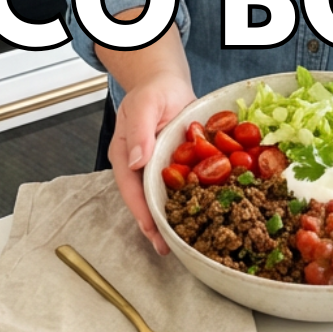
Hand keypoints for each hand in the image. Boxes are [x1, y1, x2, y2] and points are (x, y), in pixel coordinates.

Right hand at [107, 70, 195, 254]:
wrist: (167, 82)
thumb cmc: (152, 91)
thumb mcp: (144, 105)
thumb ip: (139, 131)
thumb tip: (135, 161)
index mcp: (125, 155)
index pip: (131, 189)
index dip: (141, 212)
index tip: (151, 231)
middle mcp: (141, 167)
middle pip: (146, 200)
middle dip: (157, 226)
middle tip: (169, 249)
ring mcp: (159, 168)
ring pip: (165, 197)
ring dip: (175, 218)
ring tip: (187, 241)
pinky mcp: (178, 165)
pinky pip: (186, 185)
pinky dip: (194, 199)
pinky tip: (207, 212)